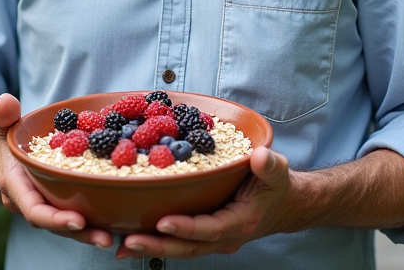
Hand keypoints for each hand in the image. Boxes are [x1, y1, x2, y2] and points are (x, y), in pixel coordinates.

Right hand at [0, 93, 114, 248]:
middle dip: (81, 233)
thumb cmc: (9, 145)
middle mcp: (33, 204)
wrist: (6, 163)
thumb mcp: (4, 130)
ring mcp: (49, 208)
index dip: (55, 218)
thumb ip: (5, 118)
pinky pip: (79, 217)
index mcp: (18, 189)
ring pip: (70, 226)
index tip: (77, 221)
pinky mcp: (64, 206)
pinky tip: (121, 224)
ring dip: (92, 233)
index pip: (34, 210)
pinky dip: (97, 221)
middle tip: (106, 238)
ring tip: (118, 236)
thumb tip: (5, 99)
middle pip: (56, 224)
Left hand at [115, 145, 293, 259]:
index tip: (163, 222)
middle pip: (187, 246)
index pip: (210, 228)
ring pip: (179, 248)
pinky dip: (156, 242)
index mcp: (240, 222)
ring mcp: (212, 240)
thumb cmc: (276, 187)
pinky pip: (178, 242)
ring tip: (121, 246)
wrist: (282, 206)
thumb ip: (270, 166)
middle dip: (158, 245)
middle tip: (129, 241)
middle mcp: (223, 237)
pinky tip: (131, 238)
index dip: (187, 227)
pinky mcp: (203, 235)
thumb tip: (260, 156)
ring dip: (151, 247)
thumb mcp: (278, 172)